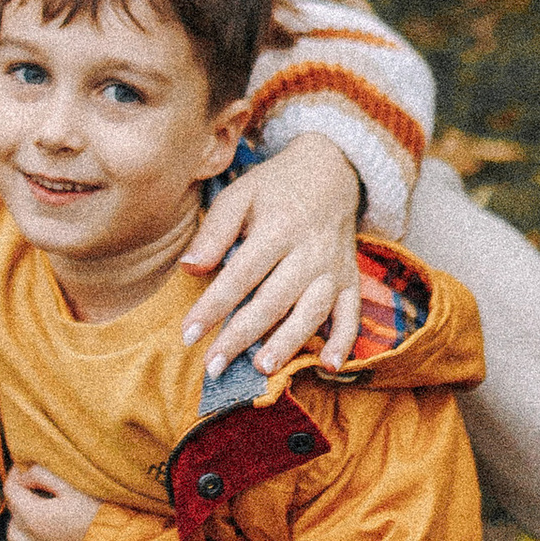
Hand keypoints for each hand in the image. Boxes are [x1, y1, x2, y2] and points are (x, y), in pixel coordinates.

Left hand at [4, 462, 100, 540]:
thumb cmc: (97, 514)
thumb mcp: (71, 486)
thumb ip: (43, 475)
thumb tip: (24, 474)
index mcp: (32, 516)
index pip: (10, 491)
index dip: (15, 475)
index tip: (23, 466)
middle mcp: (31, 539)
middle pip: (11, 515)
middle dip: (17, 498)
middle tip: (31, 486)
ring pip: (17, 538)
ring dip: (20, 523)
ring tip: (34, 512)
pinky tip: (46, 536)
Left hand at [180, 130, 363, 378]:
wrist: (332, 171)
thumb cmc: (274, 188)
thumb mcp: (240, 195)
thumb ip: (215, 232)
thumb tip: (190, 268)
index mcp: (278, 229)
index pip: (240, 275)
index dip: (213, 306)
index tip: (188, 334)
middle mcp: (309, 253)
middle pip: (273, 300)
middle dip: (242, 336)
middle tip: (214, 367)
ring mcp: (333, 269)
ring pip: (311, 312)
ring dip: (288, 343)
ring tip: (262, 369)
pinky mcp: (351, 281)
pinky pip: (351, 315)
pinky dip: (343, 342)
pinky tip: (328, 367)